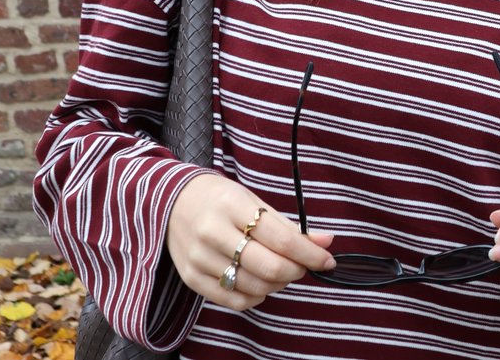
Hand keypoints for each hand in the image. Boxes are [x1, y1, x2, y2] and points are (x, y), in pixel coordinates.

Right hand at [166, 173, 335, 309]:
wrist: (172, 201)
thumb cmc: (220, 199)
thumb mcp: (254, 202)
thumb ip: (288, 225)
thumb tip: (326, 243)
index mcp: (233, 206)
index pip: (281, 238)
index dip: (309, 253)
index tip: (327, 259)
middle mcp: (213, 233)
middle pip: (268, 267)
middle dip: (296, 270)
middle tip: (303, 266)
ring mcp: (200, 258)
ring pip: (253, 286)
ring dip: (278, 284)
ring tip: (283, 272)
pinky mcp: (192, 278)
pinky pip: (233, 300)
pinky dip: (256, 297)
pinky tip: (262, 285)